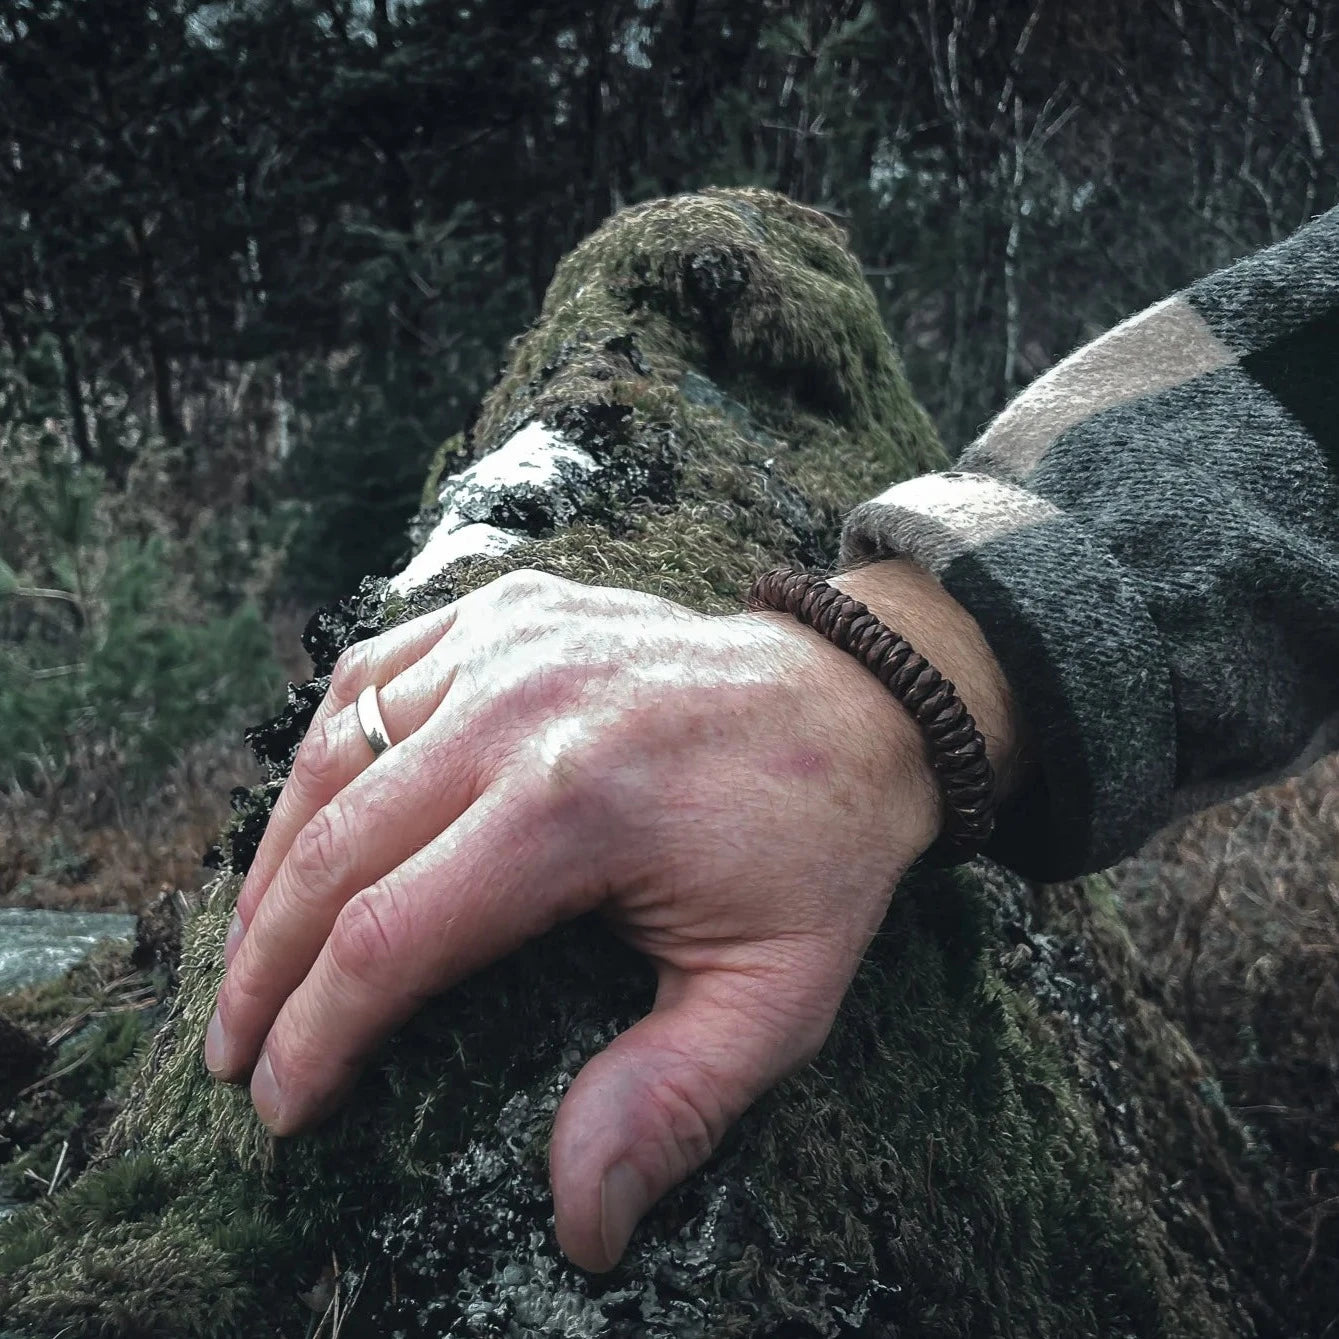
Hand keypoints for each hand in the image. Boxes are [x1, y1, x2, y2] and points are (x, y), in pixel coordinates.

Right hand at [204, 563, 1019, 1272]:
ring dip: (276, 859)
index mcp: (577, 803)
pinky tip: (316, 812)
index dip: (317, 1036)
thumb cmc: (816, 843)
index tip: (283, 1106)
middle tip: (232, 1050)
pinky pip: (374, 675)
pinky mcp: (510, 610)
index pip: (389, 938)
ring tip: (250, 952)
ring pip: (333, 755)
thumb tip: (582, 1225)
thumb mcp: (779, 991)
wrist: (856, 700)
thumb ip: (674, 1103)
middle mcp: (522, 706)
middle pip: (334, 849)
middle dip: (261, 966)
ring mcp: (509, 641)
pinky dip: (327, 749)